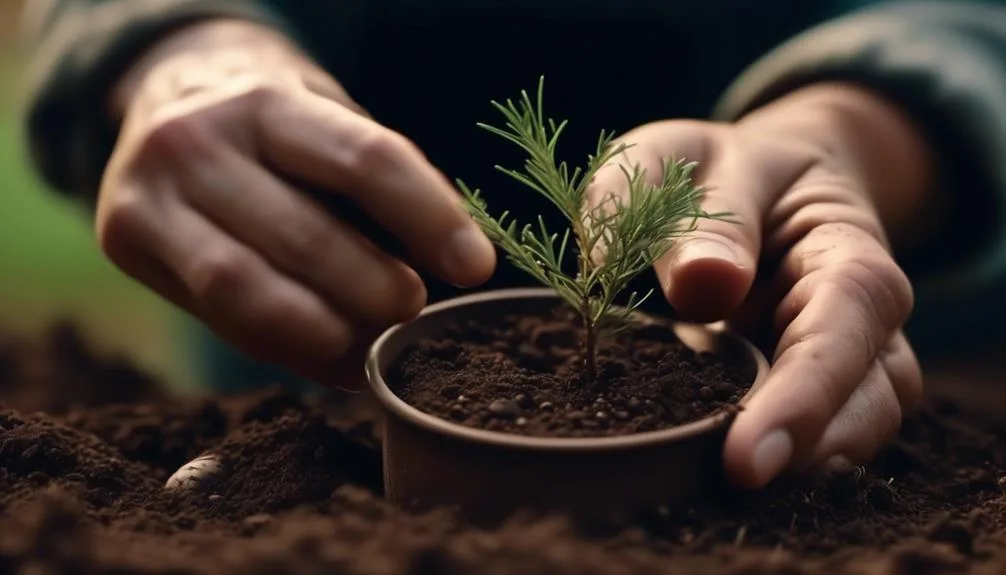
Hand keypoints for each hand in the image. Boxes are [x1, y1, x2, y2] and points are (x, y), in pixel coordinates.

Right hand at [98, 20, 495, 388]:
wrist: (167, 100)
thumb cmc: (275, 131)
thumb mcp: (326, 128)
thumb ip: (380, 189)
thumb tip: (456, 268)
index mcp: (268, 100)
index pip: (364, 160)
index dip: (429, 218)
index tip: (477, 267)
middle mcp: (198, 140)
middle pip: (305, 235)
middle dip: (374, 289)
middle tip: (413, 309)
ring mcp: (150, 193)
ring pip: (247, 290)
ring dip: (328, 331)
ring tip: (374, 342)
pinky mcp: (125, 240)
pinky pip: (220, 317)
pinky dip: (290, 349)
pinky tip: (335, 357)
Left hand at [586, 83, 931, 488]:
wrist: (747, 179)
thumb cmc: (713, 169)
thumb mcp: (685, 160)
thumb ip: (693, 214)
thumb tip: (704, 286)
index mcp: (840, 242)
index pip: (849, 316)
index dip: (807, 391)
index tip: (749, 453)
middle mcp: (858, 311)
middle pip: (872, 391)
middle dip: (810, 442)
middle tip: (737, 479)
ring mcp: (839, 356)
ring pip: (855, 428)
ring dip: (801, 464)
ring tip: (726, 486)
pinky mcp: (804, 388)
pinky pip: (812, 437)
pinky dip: (779, 459)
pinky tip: (722, 475)